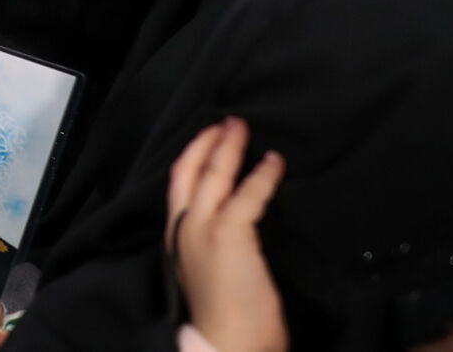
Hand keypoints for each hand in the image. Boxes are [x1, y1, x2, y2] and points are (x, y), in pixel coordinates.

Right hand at [167, 118, 288, 351]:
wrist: (227, 343)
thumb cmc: (226, 317)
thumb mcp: (209, 271)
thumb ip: (215, 243)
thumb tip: (238, 219)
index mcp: (178, 236)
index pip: (179, 185)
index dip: (193, 157)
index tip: (208, 140)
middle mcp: (185, 227)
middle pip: (190, 170)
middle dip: (207, 142)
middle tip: (228, 122)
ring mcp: (204, 228)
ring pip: (214, 174)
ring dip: (230, 147)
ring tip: (244, 130)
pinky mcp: (230, 233)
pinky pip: (248, 193)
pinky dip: (262, 175)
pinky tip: (274, 163)